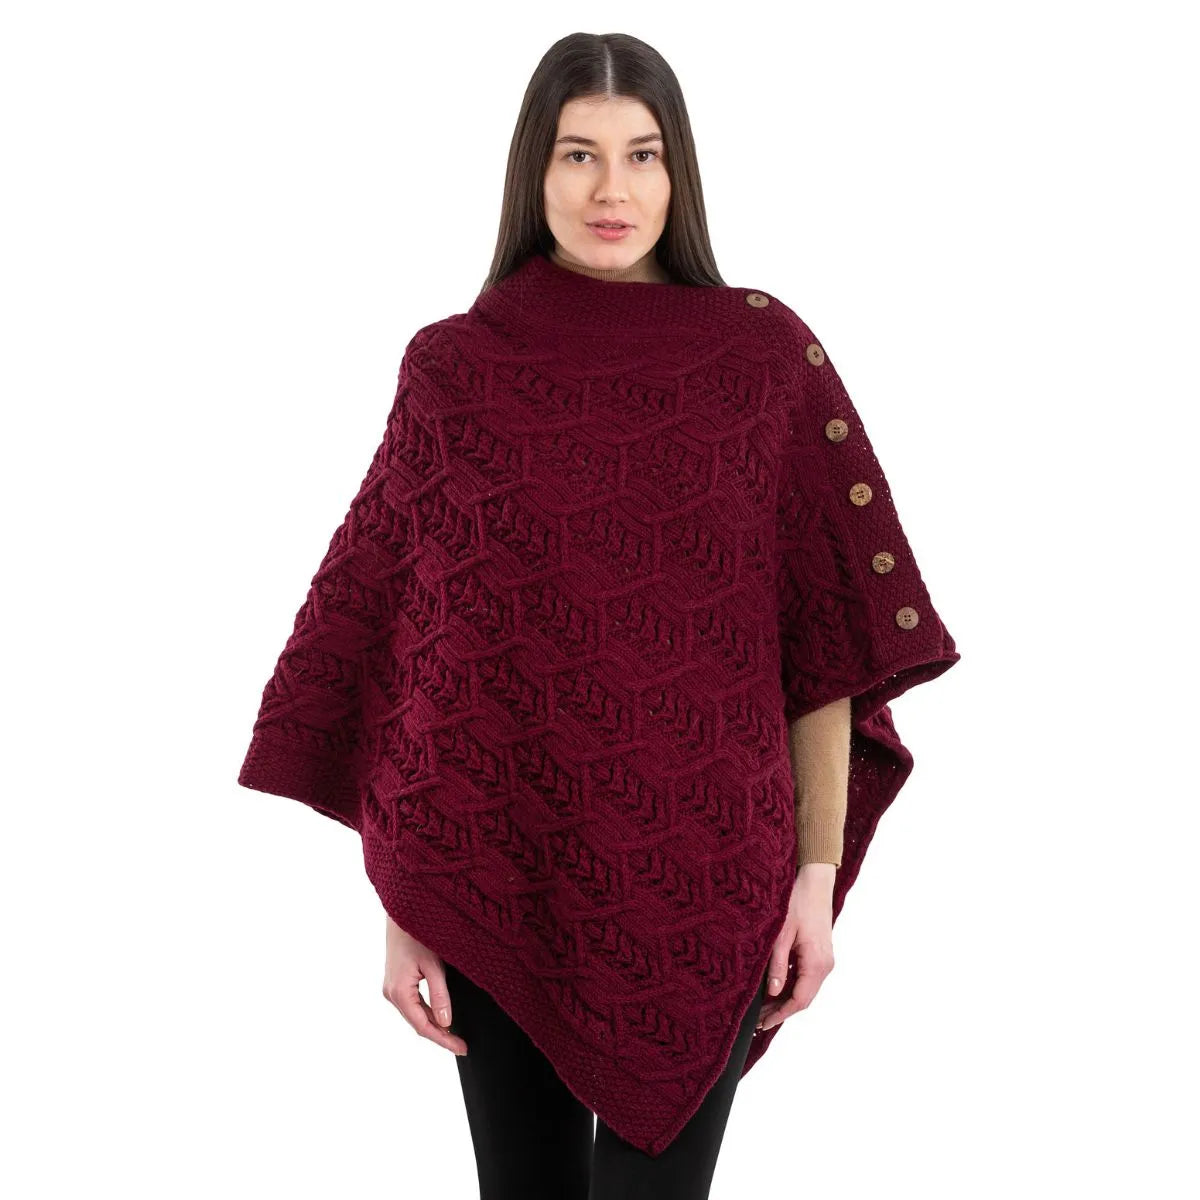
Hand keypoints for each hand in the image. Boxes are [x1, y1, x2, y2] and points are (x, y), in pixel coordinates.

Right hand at [381, 914, 467, 1055]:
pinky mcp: (395, 982)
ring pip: (415, 1015)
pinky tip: (440, 1017)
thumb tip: (446, 1023)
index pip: (423, 1026)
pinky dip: (426, 1013)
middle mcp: (391, 993)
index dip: (443, 1040)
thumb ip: (439, 995)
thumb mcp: (433, 964)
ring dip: (434, 1025)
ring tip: (455, 1035)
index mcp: (398, 992)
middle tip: (462, 1045)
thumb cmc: (418, 934)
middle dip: (440, 1035)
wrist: (402, 912)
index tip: (461, 1048)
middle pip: (418, 1023)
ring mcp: (391, 988)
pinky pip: (412, 1005)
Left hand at [755, 863, 835, 1032]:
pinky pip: (805, 977)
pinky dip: (790, 986)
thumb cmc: (798, 902)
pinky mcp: (820, 953)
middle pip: (803, 998)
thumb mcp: (781, 934)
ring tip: (761, 1008)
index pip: (799, 1000)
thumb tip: (772, 993)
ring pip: (804, 989)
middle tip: (757, 1021)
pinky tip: (773, 988)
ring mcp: (824, 960)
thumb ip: (777, 965)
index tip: (762, 1024)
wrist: (815, 881)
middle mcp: (825, 965)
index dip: (780, 1014)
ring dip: (785, 1000)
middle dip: (780, 1011)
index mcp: (817, 963)